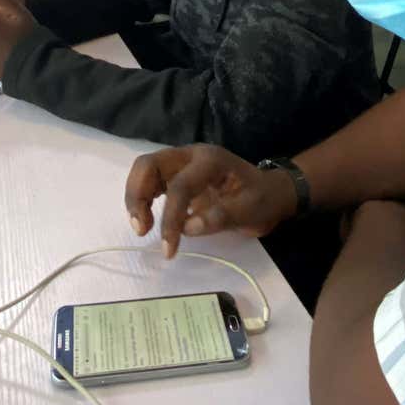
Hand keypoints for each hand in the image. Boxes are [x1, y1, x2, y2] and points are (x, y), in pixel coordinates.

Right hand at [125, 144, 298, 258]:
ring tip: (141, 227)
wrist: (269, 194)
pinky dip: (142, 199)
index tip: (168, 248)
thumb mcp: (250, 210)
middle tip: (141, 228)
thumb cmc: (262, 200)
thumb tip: (187, 227)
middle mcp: (190, 156)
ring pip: (144, 170)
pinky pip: (150, 181)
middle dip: (137, 195)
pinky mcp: (176, 176)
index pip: (180, 186)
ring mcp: (181, 164)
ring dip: (135, 197)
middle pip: (150, 164)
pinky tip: (147, 220)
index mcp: (210, 160)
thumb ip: (220, 217)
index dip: (170, 217)